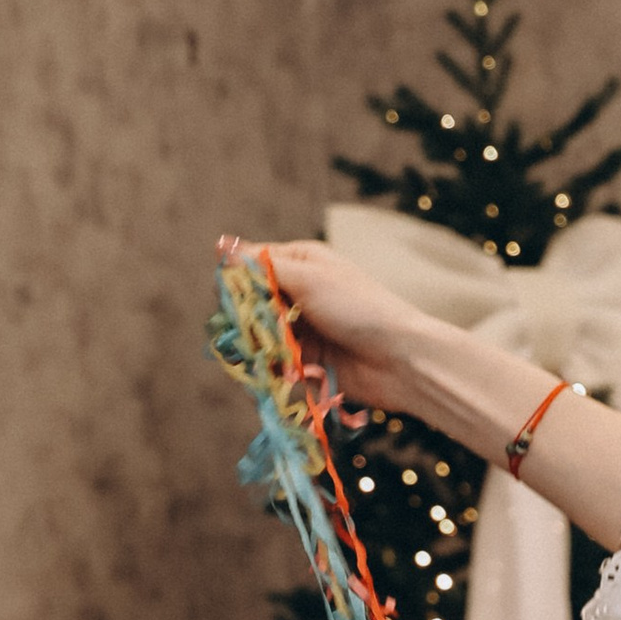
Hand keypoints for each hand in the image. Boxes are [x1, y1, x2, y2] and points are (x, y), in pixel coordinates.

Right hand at [218, 235, 449, 420]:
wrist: (399, 359)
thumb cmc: (359, 307)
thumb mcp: (309, 278)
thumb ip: (263, 267)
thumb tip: (221, 245)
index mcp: (300, 261)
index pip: (250, 265)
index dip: (235, 281)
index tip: (230, 299)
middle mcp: (297, 292)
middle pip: (250, 304)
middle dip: (246, 321)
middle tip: (254, 335)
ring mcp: (301, 328)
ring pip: (259, 337)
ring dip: (261, 350)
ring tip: (274, 358)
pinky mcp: (305, 362)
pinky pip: (275, 364)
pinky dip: (276, 370)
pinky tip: (290, 374)